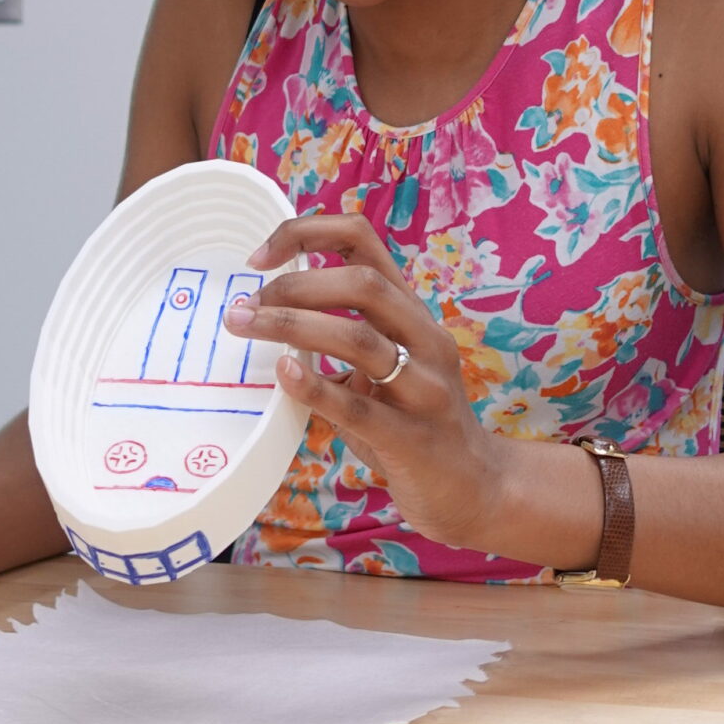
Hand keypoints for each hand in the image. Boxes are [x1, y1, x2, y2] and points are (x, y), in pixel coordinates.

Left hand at [223, 212, 508, 552]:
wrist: (476, 489)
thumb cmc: (415, 424)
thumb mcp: (389, 368)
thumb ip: (345, 340)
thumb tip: (270, 317)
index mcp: (413, 314)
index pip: (364, 241)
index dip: (308, 234)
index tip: (260, 258)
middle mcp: (425, 340)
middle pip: (362, 284)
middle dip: (296, 285)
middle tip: (249, 305)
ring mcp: (425, 388)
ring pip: (359, 338)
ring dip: (293, 325)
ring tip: (247, 326)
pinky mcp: (413, 438)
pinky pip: (358, 407)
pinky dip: (315, 386)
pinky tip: (283, 373)